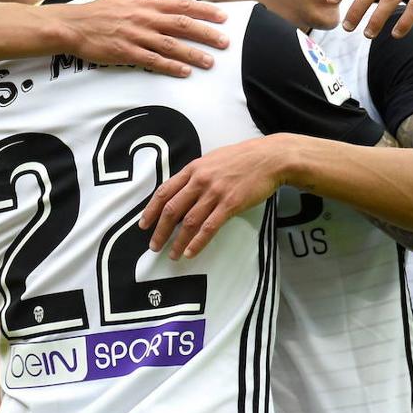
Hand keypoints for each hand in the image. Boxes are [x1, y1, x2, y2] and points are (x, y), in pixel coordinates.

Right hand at [55, 0, 229, 76]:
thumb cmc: (103, 9)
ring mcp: (137, 36)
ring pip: (171, 45)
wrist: (76, 26)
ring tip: (210, 62)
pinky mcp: (127, 53)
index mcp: (148, 3)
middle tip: (225, 42)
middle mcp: (146, 18)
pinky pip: (153, 61)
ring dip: (192, 54)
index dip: (205, 10)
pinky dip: (170, 67)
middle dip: (206, 34)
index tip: (223, 17)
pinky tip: (184, 72)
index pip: (183, 5)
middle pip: (182, 25)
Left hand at [139, 136, 284, 258]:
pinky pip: (209, 227)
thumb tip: (182, 193)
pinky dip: (197, 242)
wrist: (269, 158)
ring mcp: (214, 193)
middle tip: (154, 246)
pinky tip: (190, 252)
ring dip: (177, 241)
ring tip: (172, 254)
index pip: (164, 192)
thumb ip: (196, 175)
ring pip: (188, 221)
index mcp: (192, 169)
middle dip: (160, 231)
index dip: (151, 210)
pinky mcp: (230, 204)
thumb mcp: (212, 160)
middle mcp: (199, 181)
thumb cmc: (242, 158)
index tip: (144, 225)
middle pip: (172, 209)